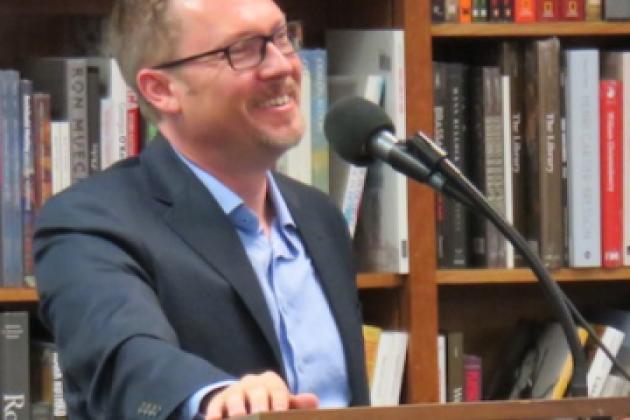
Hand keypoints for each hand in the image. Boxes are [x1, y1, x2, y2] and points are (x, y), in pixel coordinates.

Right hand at [202, 371, 318, 418]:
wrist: (244, 398)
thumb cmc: (269, 403)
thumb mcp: (283, 401)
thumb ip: (296, 404)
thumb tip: (314, 401)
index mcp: (271, 381)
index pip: (277, 390)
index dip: (280, 402)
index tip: (280, 413)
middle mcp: (252, 383)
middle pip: (257, 392)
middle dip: (259, 406)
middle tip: (260, 417)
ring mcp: (234, 390)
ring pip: (235, 398)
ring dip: (238, 411)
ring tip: (240, 419)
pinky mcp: (218, 400)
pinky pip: (216, 406)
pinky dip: (215, 413)